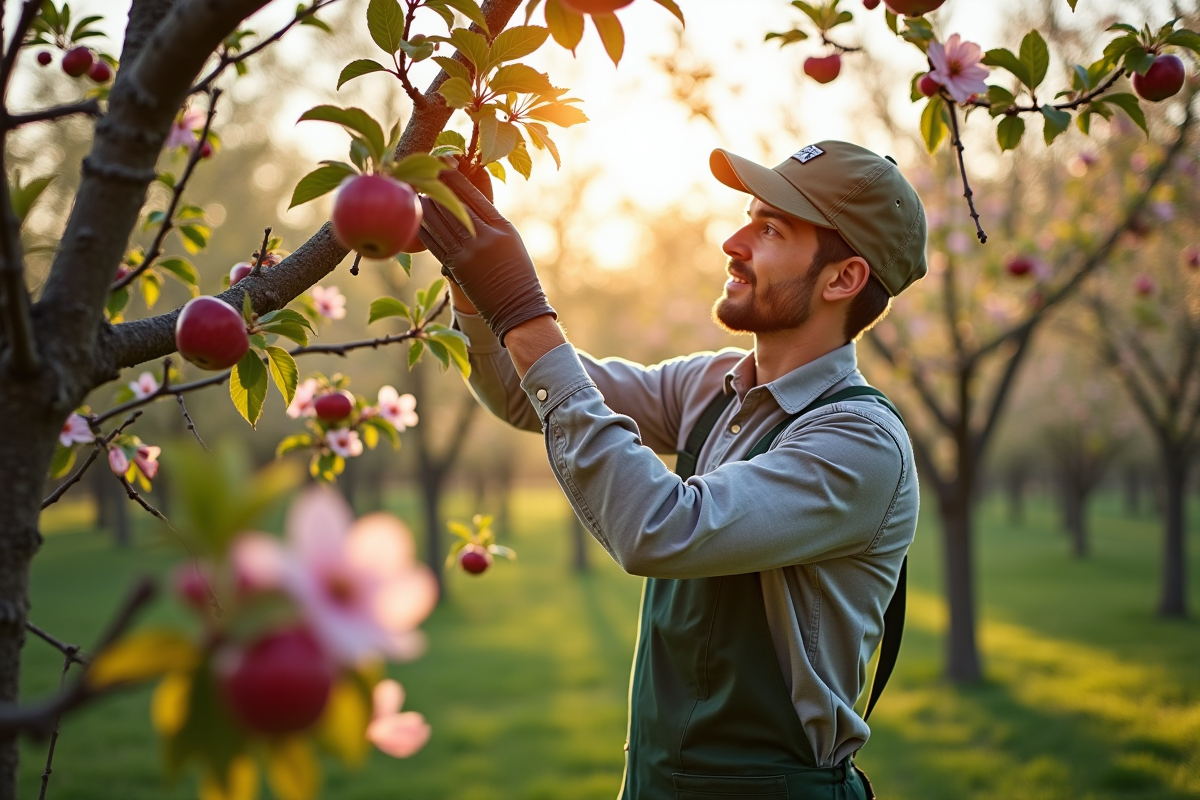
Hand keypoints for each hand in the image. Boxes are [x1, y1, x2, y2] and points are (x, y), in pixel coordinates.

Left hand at [418, 170, 555, 345]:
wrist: (518, 306)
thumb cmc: (517, 271)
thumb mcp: (511, 239)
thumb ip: (491, 220)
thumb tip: (465, 201)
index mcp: (502, 226)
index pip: (474, 195)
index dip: (456, 179)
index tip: (444, 165)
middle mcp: (484, 237)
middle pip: (453, 205)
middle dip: (437, 188)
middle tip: (423, 175)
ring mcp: (468, 253)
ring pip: (440, 222)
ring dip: (426, 204)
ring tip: (419, 193)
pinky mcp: (456, 267)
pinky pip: (433, 242)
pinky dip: (423, 227)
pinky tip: (416, 216)